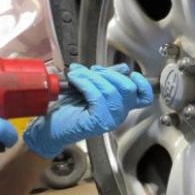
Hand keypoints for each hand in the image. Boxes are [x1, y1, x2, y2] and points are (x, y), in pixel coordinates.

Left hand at [23, 64, 153, 158]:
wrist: (50, 127)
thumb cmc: (68, 108)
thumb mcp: (92, 87)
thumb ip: (107, 78)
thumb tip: (123, 68)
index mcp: (121, 106)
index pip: (144, 98)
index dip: (141, 83)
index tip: (129, 72)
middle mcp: (119, 115)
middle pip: (129, 89)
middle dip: (109, 73)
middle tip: (92, 70)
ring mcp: (109, 120)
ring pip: (111, 91)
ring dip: (92, 77)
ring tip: (77, 73)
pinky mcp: (97, 122)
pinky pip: (97, 97)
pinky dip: (85, 83)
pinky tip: (74, 79)